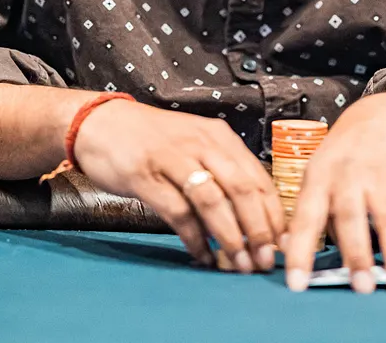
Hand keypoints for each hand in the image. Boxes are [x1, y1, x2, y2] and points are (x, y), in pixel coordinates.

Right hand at [71, 99, 285, 272]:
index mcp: (219, 137)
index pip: (258, 178)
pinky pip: (177, 211)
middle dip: (258, 229)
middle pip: (242, 189)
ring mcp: (173, 158)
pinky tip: (202, 256)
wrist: (100, 122)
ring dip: (230, 236)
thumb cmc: (153, 140)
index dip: (274, 214)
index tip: (284, 243)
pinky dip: (193, 237)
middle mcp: (201, 144)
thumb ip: (221, 173)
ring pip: (212, 200)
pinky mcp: (145, 175)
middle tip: (266, 260)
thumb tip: (253, 218)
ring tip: (239, 264)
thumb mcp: (195, 145)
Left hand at [282, 93, 385, 295]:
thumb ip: (309, 213)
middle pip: (352, 217)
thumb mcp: (318, 174)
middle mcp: (350, 175)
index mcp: (320, 177)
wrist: (384, 115)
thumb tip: (290, 254)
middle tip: (362, 288)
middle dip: (357, 254)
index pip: (306, 217)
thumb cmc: (343, 157)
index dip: (300, 250)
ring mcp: (385, 175)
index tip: (297, 284)